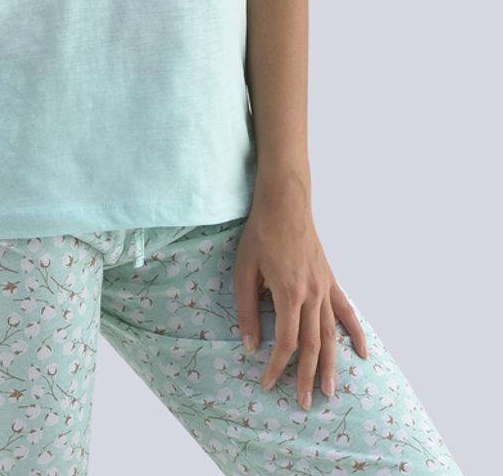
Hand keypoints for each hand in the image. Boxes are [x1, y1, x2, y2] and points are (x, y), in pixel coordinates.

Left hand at [233, 182, 368, 409]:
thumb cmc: (260, 233)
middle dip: (308, 376)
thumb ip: (246, 309)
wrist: (285, 202)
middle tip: (304, 403)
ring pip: (332, 334)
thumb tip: (250, 345)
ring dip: (332, 365)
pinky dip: (356, 332)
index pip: (286, 342)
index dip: (276, 366)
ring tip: (330, 392)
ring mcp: (325, 287)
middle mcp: (312, 295)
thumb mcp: (244, 270)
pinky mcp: (330, 278)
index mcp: (288, 294)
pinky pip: (346, 310)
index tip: (267, 383)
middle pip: (313, 345)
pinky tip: (363, 353)